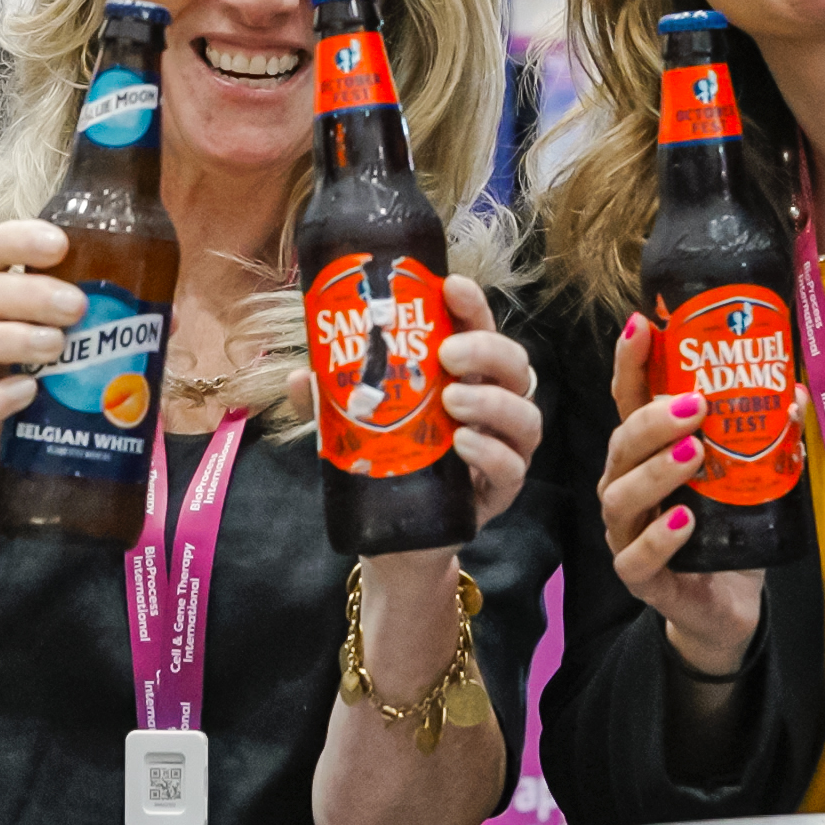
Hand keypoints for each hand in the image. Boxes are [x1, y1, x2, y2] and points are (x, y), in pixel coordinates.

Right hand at [0, 217, 86, 473]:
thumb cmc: (5, 363)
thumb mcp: (36, 326)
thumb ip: (86, 315)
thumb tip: (167, 317)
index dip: (20, 240)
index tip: (62, 245)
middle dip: (30, 295)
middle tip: (78, 307)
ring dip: (10, 340)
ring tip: (56, 346)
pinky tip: (27, 394)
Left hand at [286, 272, 540, 529]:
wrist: (398, 538)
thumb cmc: (389, 463)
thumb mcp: (353, 424)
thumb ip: (329, 400)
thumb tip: (298, 375)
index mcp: (464, 377)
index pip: (479, 329)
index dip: (472, 304)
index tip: (451, 286)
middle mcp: (493, 406)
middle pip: (515, 365)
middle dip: (486, 350)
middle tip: (447, 353)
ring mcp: (504, 449)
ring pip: (526, 415)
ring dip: (492, 401)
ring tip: (452, 400)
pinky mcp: (501, 492)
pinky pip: (513, 468)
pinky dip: (491, 452)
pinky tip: (462, 444)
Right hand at [594, 310, 766, 676]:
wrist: (726, 605)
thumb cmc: (728, 529)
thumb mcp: (749, 475)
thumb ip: (768, 436)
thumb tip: (795, 393)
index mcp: (647, 453)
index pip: (629, 400)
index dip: (630, 361)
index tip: (642, 324)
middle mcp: (627, 486)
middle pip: (621, 444)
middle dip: (654, 420)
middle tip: (695, 404)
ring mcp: (627, 532)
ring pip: (621, 496)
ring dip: (657, 470)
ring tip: (695, 453)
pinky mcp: (640, 577)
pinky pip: (636, 558)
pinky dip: (659, 537)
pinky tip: (685, 519)